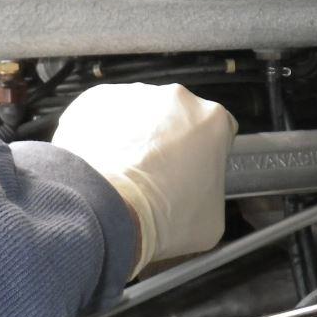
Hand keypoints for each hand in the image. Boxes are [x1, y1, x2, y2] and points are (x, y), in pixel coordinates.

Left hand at [52, 83, 237, 276]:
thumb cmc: (160, 216)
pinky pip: (106, 115)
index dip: (205, 155)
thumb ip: (211, 193)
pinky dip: (104, 135)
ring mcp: (135, 94)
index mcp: (213, 120)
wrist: (105, 212)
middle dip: (168, 142)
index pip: (218, 131)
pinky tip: (103, 165)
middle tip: (156, 177)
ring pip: (140, 114)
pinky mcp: (98, 99)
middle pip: (177, 118)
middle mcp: (176, 98)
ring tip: (124, 174)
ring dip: (136, 137)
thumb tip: (198, 197)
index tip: (192, 173)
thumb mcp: (212, 221)